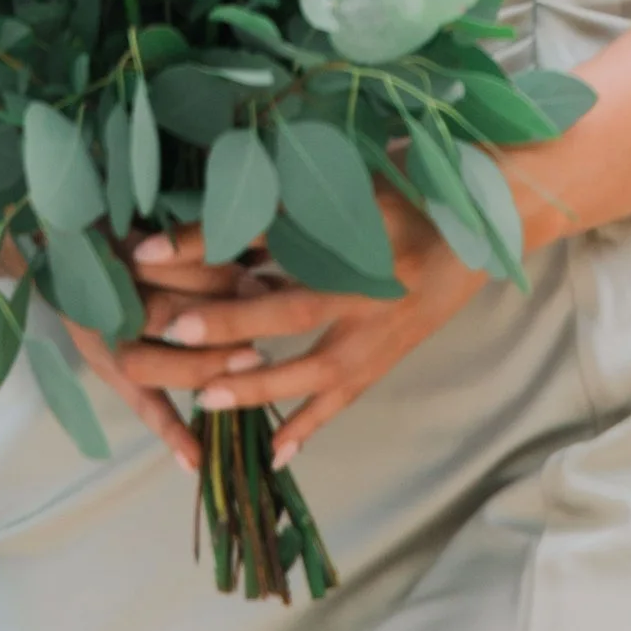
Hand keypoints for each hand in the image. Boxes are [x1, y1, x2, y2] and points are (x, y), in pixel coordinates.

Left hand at [110, 181, 486, 470]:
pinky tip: (275, 453)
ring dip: (258, 386)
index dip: (205, 239)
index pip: (266, 234)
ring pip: (312, 369)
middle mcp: (368, 284)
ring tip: (203, 399)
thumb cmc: (409, 183)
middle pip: (285, 309)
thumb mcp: (352, 176)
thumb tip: (219, 198)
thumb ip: (291, 194)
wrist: (486, 218)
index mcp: (355, 229)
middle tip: (167, 331)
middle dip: (224, 324)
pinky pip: (344, 400)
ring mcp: (381, 330)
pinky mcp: (388, 358)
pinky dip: (310, 426)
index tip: (145, 248)